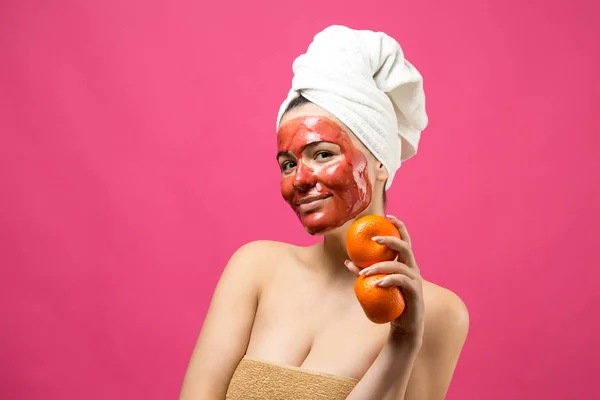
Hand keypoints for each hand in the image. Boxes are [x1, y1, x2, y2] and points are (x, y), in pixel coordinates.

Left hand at [345, 215, 424, 341]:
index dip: (399, 226)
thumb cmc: (389, 302)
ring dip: (379, 266)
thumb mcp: (375, 284)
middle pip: (405, 247)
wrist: (404, 326)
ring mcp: (415, 280)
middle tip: (374, 238)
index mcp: (406, 263)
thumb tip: (347, 261)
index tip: (388, 216)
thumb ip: (364, 272)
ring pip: (399, 265)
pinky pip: (401, 281)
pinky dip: (388, 280)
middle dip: (390, 239)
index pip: (405, 240)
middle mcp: (413, 268)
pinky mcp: (415, 292)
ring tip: (363, 272)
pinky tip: (376, 283)